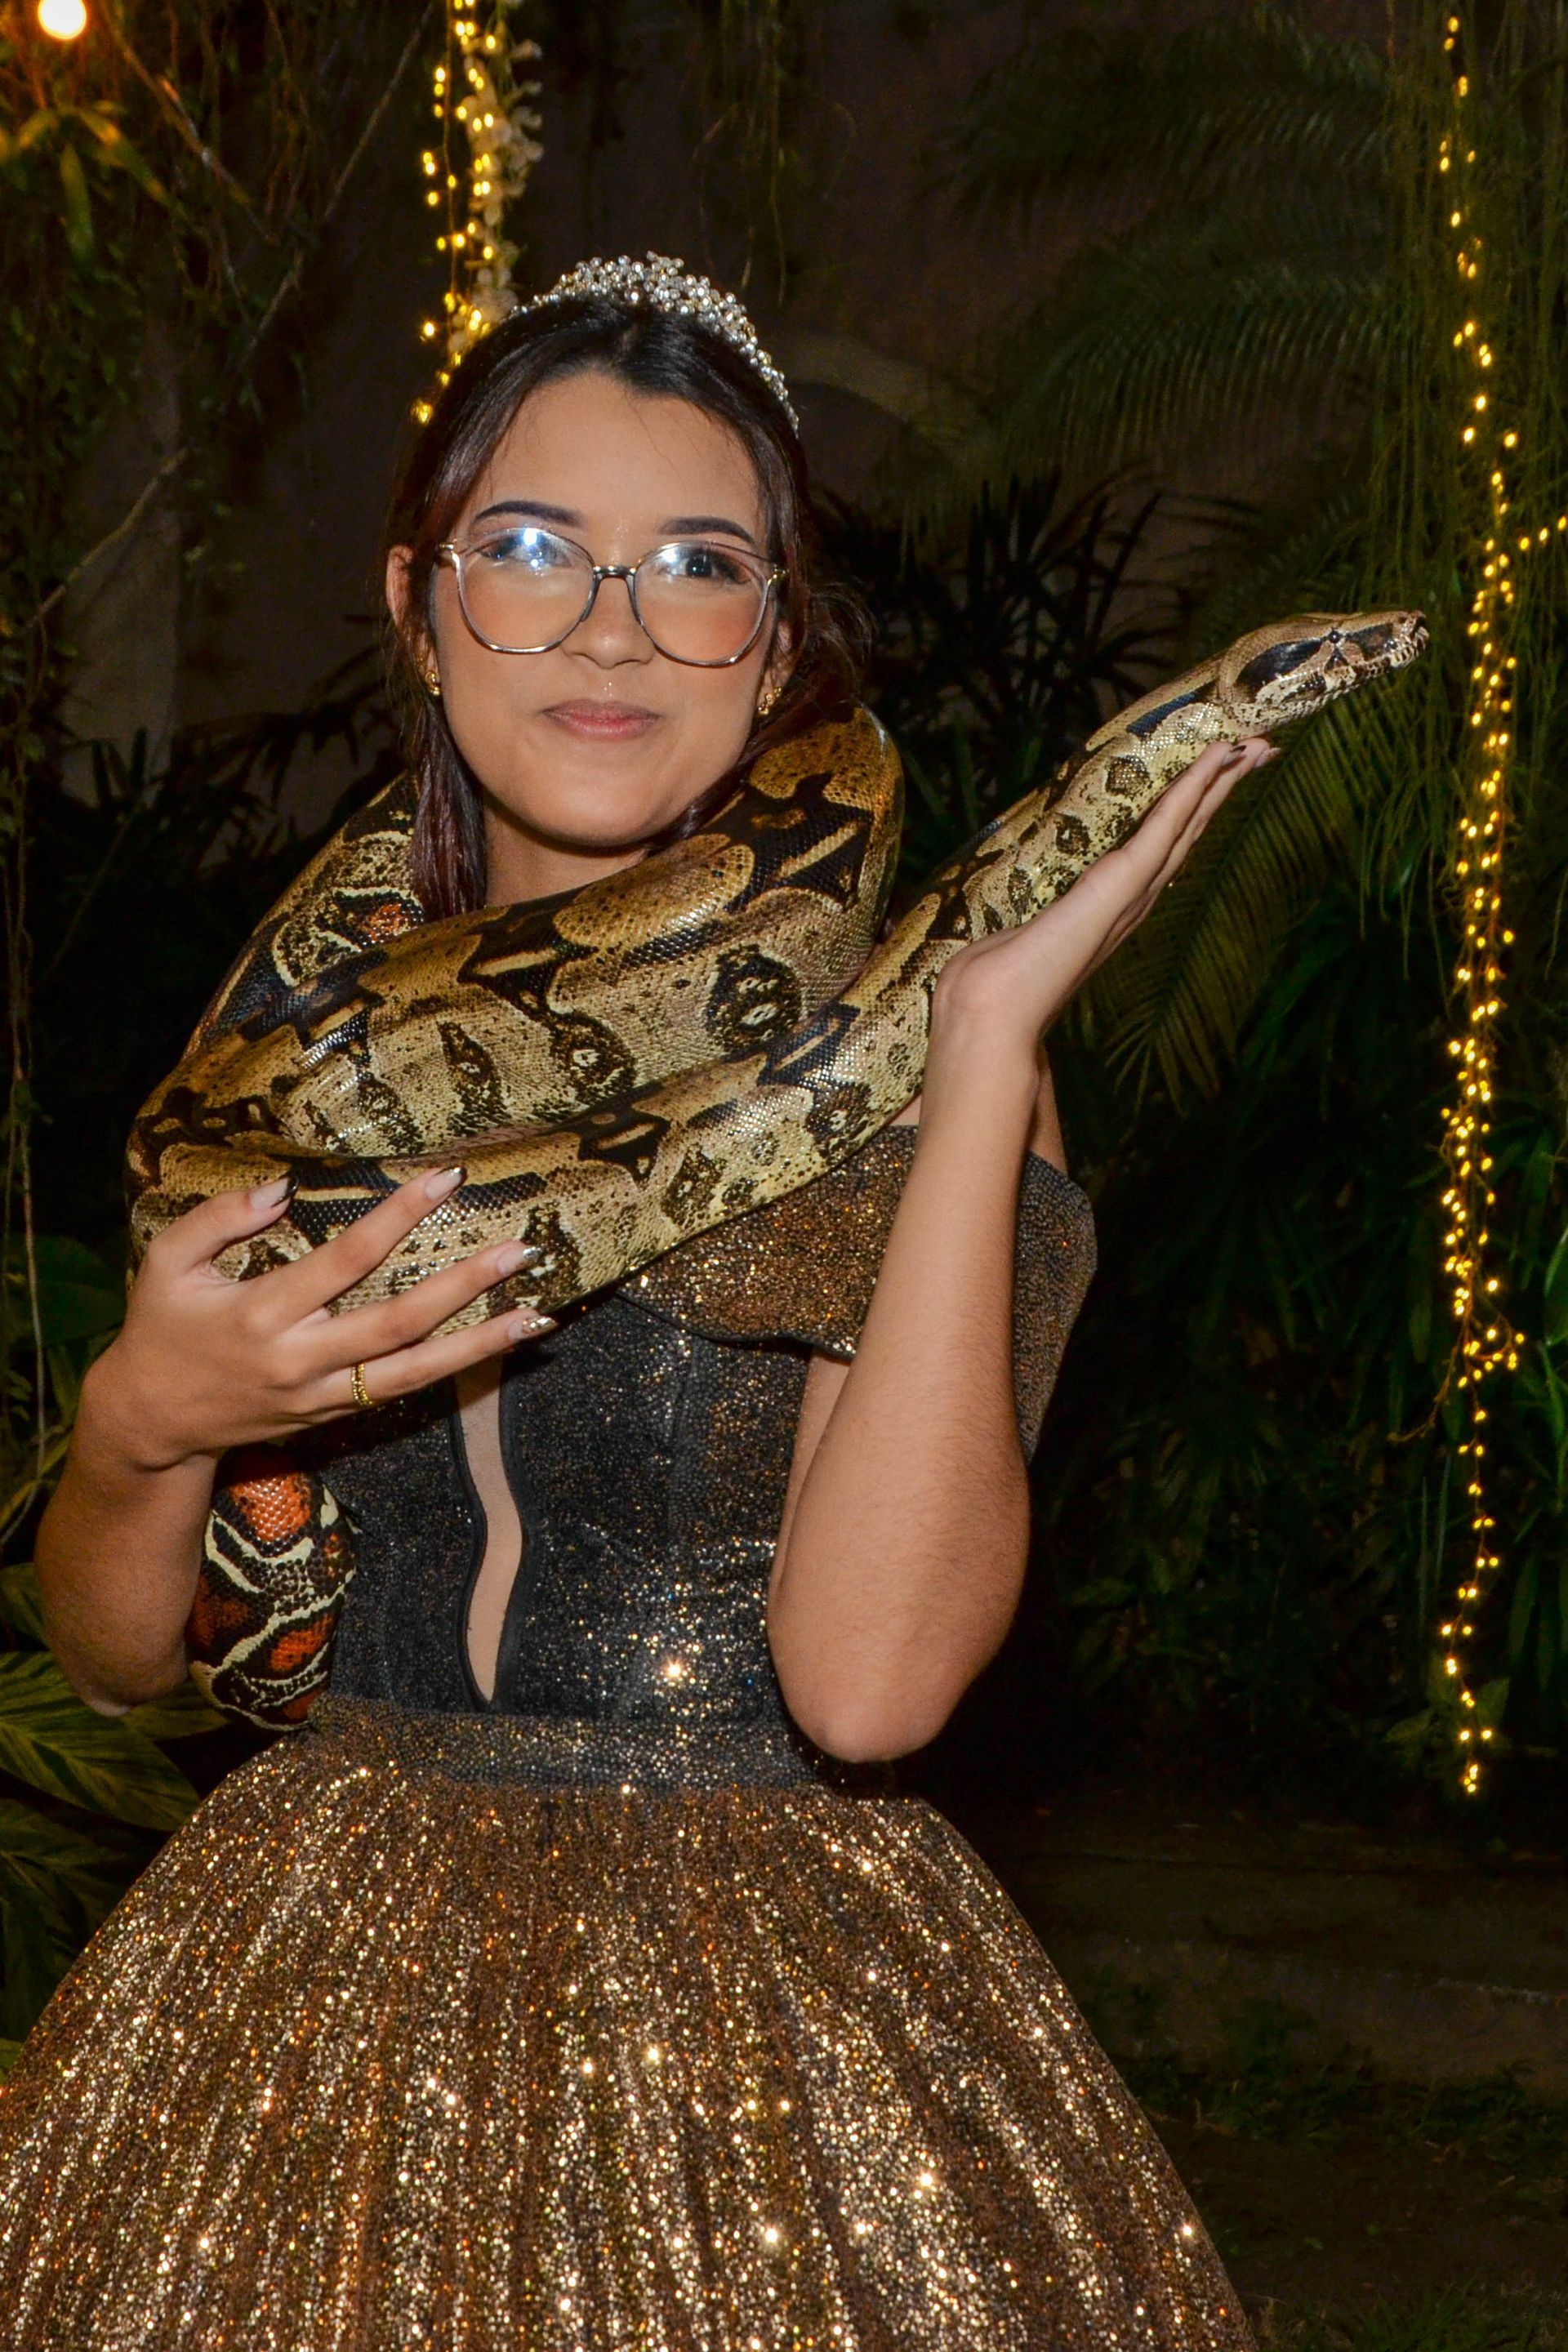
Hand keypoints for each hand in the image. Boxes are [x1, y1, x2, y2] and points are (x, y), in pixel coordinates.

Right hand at [86, 1167, 553, 1472]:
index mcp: (264, 1313)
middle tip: (522, 1249)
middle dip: (466, 1285)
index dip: (400, 1217)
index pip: (348, 1259)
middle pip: (400, 1322)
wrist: (152, 1422)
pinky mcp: (336, 1415)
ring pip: (416, 1372)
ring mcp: (325, 1394)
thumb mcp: (166, 1262)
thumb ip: (218, 1218)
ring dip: (481, 1344)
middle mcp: (303, 1359)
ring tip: (538, 1317)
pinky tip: (496, 1345)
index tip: (446, 1180)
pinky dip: (453, 1368)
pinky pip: (403, 1390)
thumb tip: (284, 1187)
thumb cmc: (162, 1328)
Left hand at [925, 734, 1277, 1089]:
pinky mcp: (1119, 884)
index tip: (1216, 776)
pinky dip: (1193, 790)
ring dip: (1220, 783)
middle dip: (1222, 790)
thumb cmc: (991, 990)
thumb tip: (993, 944)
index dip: (1190, 811)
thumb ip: (1016, 937)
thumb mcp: (1008, 945)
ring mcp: (1129, 894)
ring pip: (1186, 826)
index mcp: (1107, 911)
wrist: (990, 1016)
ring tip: (1255, 747)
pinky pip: (1164, 828)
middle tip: (1260, 749)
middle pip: (1186, 834)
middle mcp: (1129, 902)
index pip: (1158, 850)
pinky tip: (1217, 758)